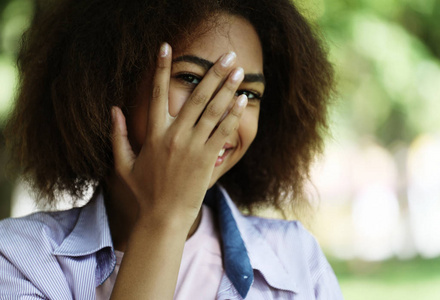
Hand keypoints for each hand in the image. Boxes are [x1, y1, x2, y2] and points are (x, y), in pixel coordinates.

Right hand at [111, 43, 247, 228]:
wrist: (164, 217)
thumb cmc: (144, 191)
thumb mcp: (124, 164)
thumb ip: (117, 135)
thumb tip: (113, 109)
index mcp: (153, 134)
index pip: (155, 94)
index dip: (160, 68)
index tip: (165, 46)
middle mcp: (174, 136)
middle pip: (195, 97)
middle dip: (212, 73)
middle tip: (227, 55)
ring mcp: (192, 147)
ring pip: (213, 111)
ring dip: (227, 88)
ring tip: (238, 70)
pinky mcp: (207, 159)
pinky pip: (223, 132)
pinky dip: (233, 115)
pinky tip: (241, 100)